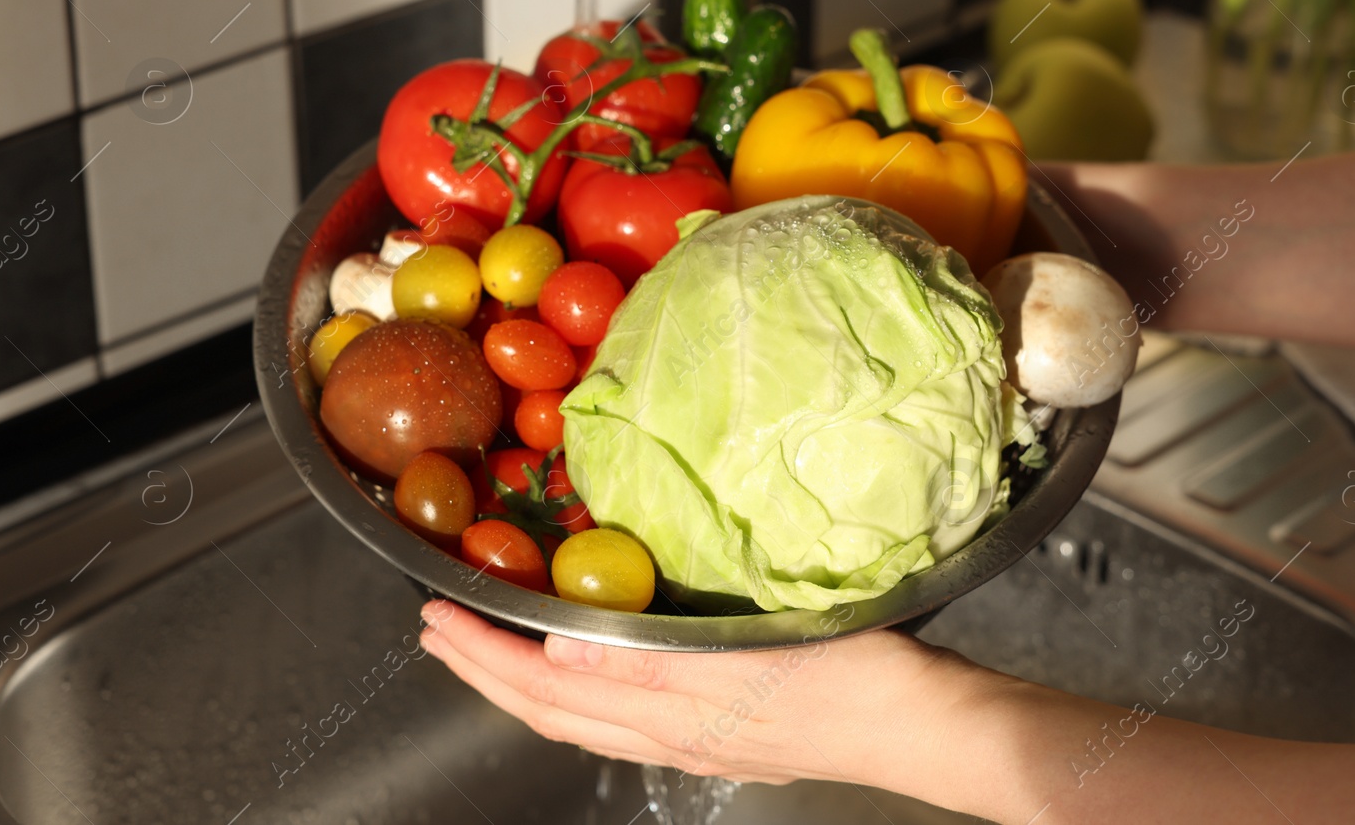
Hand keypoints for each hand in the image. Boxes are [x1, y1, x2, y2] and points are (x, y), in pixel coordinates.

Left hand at [418, 600, 1036, 814]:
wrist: (917, 723)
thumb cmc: (843, 684)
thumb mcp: (743, 665)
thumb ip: (649, 663)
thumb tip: (558, 653)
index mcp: (664, 717)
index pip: (546, 693)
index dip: (484, 658)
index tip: (436, 619)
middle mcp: (666, 733)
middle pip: (550, 712)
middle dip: (486, 673)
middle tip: (436, 631)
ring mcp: (693, 734)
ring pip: (581, 715)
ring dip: (524, 683)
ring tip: (490, 652)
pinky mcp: (722, 723)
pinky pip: (618, 711)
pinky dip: (578, 690)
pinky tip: (587, 670)